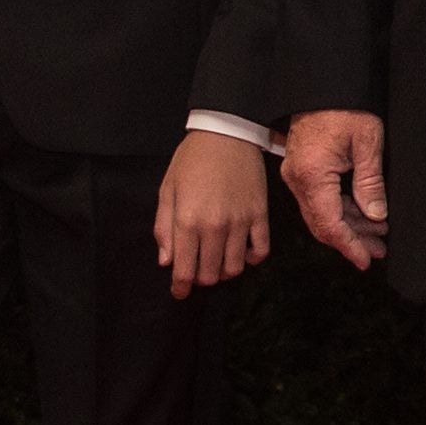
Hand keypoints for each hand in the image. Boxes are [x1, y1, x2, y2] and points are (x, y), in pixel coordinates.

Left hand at [152, 130, 272, 298]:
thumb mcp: (168, 189)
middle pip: (210, 274)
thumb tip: (167, 261)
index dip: (180, 287)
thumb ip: (164, 227)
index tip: (179, 292)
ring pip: (235, 268)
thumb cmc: (192, 160)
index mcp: (188, 221)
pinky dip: (251, 259)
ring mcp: (241, 223)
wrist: (227, 132)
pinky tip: (242, 252)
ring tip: (217, 261)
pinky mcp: (260, 215)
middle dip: (200, 278)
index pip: (185, 270)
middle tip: (196, 270)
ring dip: (223, 271)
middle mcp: (215, 227)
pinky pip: (261, 251)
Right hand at [281, 109, 389, 270]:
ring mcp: (297, 174)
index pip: (330, 224)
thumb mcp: (367, 142)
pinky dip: (341, 210)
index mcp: (312, 175)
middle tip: (379, 250)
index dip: (349, 246)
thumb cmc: (344, 105)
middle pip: (323, 224)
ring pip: (321, 214)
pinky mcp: (302, 169)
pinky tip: (363, 214)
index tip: (366, 260)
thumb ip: (370, 182)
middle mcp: (298, 179)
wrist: (322, 81)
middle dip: (352, 240)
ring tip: (377, 234)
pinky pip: (319, 199)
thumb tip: (376, 215)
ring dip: (349, 226)